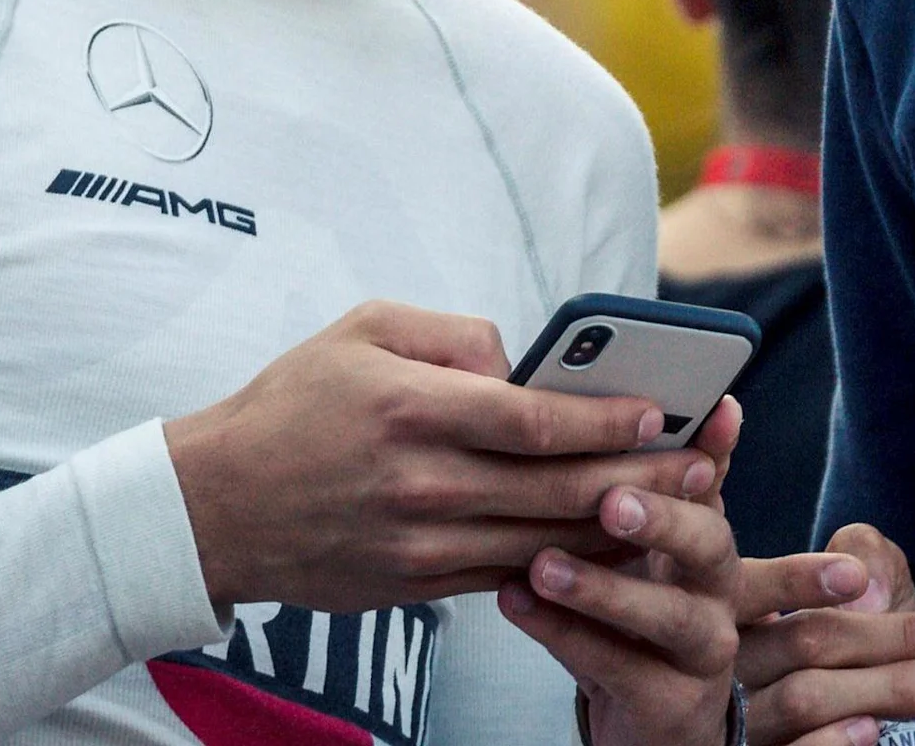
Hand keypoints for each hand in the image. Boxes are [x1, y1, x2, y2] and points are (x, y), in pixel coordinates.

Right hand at [164, 300, 718, 611]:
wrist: (215, 506)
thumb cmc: (294, 402)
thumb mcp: (363, 329)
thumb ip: (454, 335)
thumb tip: (522, 362)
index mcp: (413, 410)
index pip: (533, 421)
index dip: (604, 421)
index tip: (657, 412)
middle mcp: (423, 484)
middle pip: (555, 488)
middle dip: (638, 478)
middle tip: (699, 464)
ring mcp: (422, 544)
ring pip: (545, 540)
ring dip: (616, 525)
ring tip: (675, 505)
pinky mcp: (418, 584)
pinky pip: (512, 575)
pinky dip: (568, 562)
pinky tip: (609, 543)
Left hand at [497, 396, 749, 745]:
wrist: (645, 719)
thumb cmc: (628, 616)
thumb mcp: (635, 550)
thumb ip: (629, 485)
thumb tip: (597, 408)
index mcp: (707, 539)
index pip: (714, 480)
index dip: (717, 446)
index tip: (714, 408)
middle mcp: (719, 589)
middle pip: (709, 543)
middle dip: (663, 517)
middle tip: (610, 500)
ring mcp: (704, 648)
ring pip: (667, 614)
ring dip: (604, 587)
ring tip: (542, 564)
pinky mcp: (673, 703)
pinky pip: (619, 667)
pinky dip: (566, 635)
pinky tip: (517, 603)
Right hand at [736, 523, 914, 745]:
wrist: (900, 705)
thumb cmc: (874, 638)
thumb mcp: (875, 584)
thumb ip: (868, 556)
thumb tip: (866, 596)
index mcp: (748, 608)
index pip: (757, 585)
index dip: (798, 578)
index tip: (856, 578)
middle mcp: (736, 666)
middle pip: (801, 642)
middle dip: (887, 640)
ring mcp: (748, 722)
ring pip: (805, 699)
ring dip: (888, 689)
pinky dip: (834, 741)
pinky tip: (873, 730)